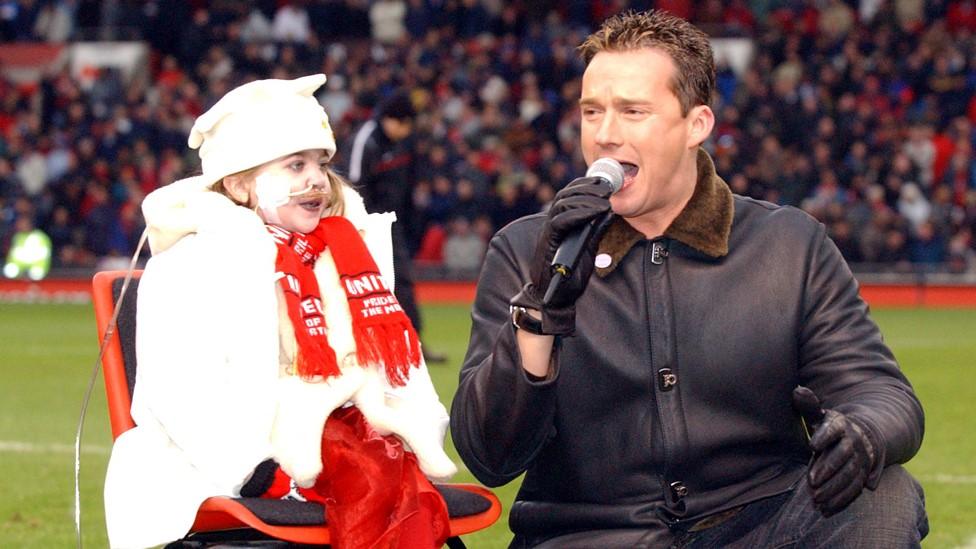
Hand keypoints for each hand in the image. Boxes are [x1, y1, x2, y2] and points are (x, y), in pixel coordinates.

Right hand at [510, 178, 613, 334]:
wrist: (556, 298)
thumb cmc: (569, 275)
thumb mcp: (588, 247)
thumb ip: (595, 230)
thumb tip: (609, 213)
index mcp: (559, 224)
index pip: (568, 196)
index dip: (584, 185)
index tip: (602, 181)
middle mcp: (551, 225)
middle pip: (564, 195)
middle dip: (586, 187)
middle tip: (607, 187)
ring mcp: (548, 233)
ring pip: (562, 204)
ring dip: (585, 198)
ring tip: (605, 198)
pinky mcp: (548, 242)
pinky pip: (561, 221)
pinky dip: (579, 213)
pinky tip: (595, 211)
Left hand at [792, 386, 876, 516]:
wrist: (867, 435)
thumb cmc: (832, 426)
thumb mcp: (822, 416)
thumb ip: (809, 406)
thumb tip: (798, 390)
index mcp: (840, 425)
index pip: (833, 429)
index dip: (823, 437)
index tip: (811, 445)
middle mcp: (854, 442)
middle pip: (842, 456)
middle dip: (828, 469)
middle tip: (811, 483)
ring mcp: (861, 460)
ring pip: (850, 475)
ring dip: (834, 489)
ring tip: (817, 500)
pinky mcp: (864, 476)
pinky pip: (855, 490)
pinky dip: (842, 501)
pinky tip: (826, 510)